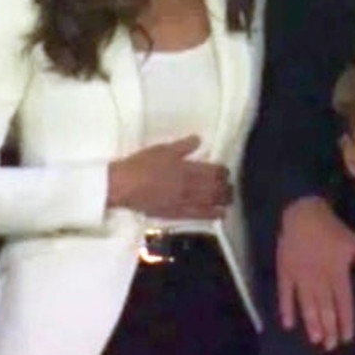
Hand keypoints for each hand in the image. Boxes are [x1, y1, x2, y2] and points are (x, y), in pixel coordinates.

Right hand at [107, 135, 231, 218]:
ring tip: (229, 199)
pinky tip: (220, 214)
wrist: (123, 186)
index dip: (223, 172)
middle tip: (230, 186)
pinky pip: (198, 215)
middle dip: (226, 187)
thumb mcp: (163, 149)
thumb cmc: (141, 164)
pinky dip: (211, 214)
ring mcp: (184, 202)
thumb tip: (199, 139)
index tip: (225, 171)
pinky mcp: (175, 214)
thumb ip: (183, 146)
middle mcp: (190, 186)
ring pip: (211, 202)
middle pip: (216, 188)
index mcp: (188, 168)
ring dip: (223, 201)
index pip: (214, 171)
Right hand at [277, 197, 354, 349]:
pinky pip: (285, 294)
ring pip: (307, 304)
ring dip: (311, 322)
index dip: (345, 320)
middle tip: (330, 346)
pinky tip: (288, 324)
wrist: (303, 212)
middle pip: (325, 307)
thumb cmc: (331, 228)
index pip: (343, 301)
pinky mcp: (286, 271)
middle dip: (329, 327)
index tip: (347, 338)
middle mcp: (320, 277)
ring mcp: (301, 275)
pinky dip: (286, 309)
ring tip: (315, 339)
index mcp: (338, 271)